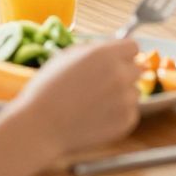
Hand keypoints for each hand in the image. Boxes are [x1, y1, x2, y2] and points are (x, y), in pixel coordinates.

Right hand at [11, 38, 142, 156]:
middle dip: (122, 75)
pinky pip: (130, 113)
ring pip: (134, 92)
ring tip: (92, 105)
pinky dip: (117, 116)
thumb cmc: (46, 91)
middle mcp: (120, 74)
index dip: (123, 55)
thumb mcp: (65, 58)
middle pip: (136, 69)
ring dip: (120, 96)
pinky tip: (95, 119)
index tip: (115, 62)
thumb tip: (111, 49)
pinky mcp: (126, 121)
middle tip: (100, 86)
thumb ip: (93, 50)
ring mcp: (125, 99)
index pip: (133, 47)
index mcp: (105, 55)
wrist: (39, 127)